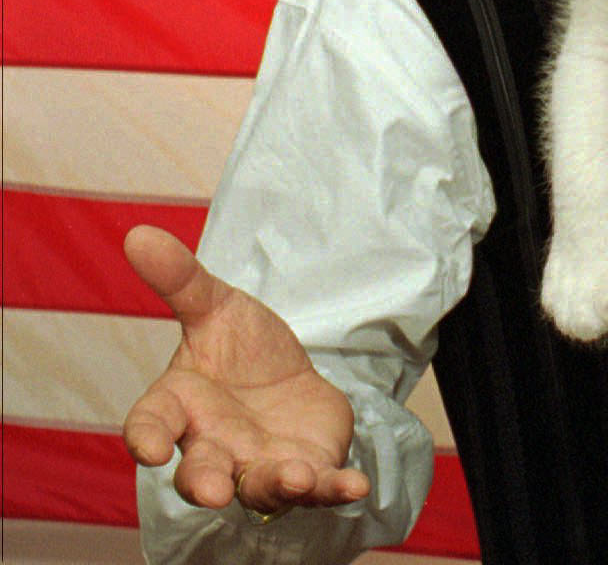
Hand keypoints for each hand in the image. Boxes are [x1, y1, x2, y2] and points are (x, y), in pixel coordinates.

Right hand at [121, 226, 367, 519]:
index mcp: (181, 406)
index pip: (152, 424)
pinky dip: (333, 489)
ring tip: (293, 477)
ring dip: (275, 485)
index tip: (147, 448)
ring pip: (259, 486)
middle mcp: (214, 445)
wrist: (290, 377)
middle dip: (204, 483)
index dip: (146, 437)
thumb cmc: (238, 351)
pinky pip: (319, 486)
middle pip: (201, 471)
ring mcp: (259, 464)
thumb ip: (181, 279)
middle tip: (211, 491)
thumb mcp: (216, 306)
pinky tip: (354, 486)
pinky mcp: (306, 469)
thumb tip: (138, 231)